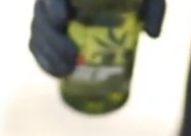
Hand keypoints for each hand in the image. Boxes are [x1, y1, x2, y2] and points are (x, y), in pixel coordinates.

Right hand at [29, 0, 166, 77]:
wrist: (115, 3)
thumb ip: (153, 8)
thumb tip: (152, 34)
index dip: (53, 5)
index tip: (64, 20)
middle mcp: (55, 0)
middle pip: (41, 15)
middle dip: (52, 38)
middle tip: (73, 55)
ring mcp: (48, 16)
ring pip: (37, 33)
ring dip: (48, 54)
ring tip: (68, 71)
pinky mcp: (47, 33)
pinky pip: (37, 46)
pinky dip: (44, 61)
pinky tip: (59, 73)